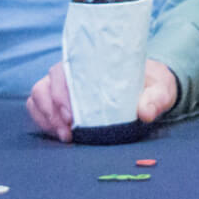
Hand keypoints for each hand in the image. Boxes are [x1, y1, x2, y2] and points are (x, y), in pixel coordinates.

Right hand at [26, 58, 178, 141]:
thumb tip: (145, 112)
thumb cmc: (152, 84)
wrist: (151, 87)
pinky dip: (43, 121)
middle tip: (67, 132)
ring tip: (64, 136)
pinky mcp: (62, 101)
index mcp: (92, 62)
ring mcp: (64, 86)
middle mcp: (73, 71)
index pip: (63, 70)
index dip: (60, 92)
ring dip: (45, 117)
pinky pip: (39, 107)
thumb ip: (155, 99)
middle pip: (45, 84)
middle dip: (51, 110)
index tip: (71, 115)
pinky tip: (59, 134)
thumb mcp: (160, 89)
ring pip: (39, 96)